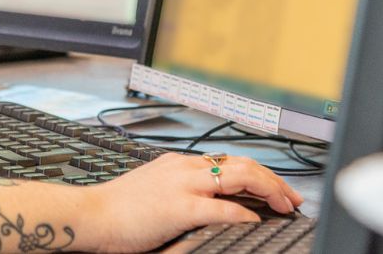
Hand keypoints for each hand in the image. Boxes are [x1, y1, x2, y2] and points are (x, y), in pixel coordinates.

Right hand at [82, 153, 304, 252]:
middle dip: (274, 180)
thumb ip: (183, 192)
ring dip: (268, 190)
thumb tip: (212, 204)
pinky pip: (223, 208)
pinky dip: (244, 214)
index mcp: (178, 164)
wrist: (91, 215)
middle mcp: (183, 168)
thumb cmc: (118, 210)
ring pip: (239, 176)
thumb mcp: (155, 191)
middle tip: (291, 199)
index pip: (229, 161)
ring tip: (283, 206)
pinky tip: (255, 221)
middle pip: (242, 164)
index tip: (276, 190)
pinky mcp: (180, 207)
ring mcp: (182, 185)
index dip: (260, 174)